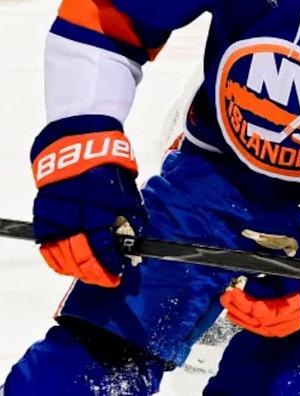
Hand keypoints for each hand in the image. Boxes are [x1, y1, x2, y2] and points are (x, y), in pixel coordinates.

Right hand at [30, 116, 144, 287]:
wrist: (77, 144)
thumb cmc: (107, 166)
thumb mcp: (128, 191)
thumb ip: (131, 217)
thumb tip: (134, 240)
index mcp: (98, 212)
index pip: (103, 251)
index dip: (111, 267)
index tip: (118, 274)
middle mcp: (74, 219)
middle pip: (81, 259)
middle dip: (95, 274)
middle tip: (105, 279)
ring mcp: (55, 219)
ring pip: (61, 257)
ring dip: (76, 270)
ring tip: (89, 274)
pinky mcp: (42, 216)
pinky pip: (47, 247)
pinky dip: (57, 260)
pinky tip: (68, 265)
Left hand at [220, 192, 299, 337]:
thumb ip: (275, 226)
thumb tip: (247, 232)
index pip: (265, 308)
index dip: (245, 302)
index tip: (232, 289)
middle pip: (268, 323)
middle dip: (244, 312)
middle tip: (230, 297)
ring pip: (278, 327)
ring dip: (255, 319)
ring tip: (240, 303)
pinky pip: (291, 322)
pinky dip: (273, 318)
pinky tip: (261, 303)